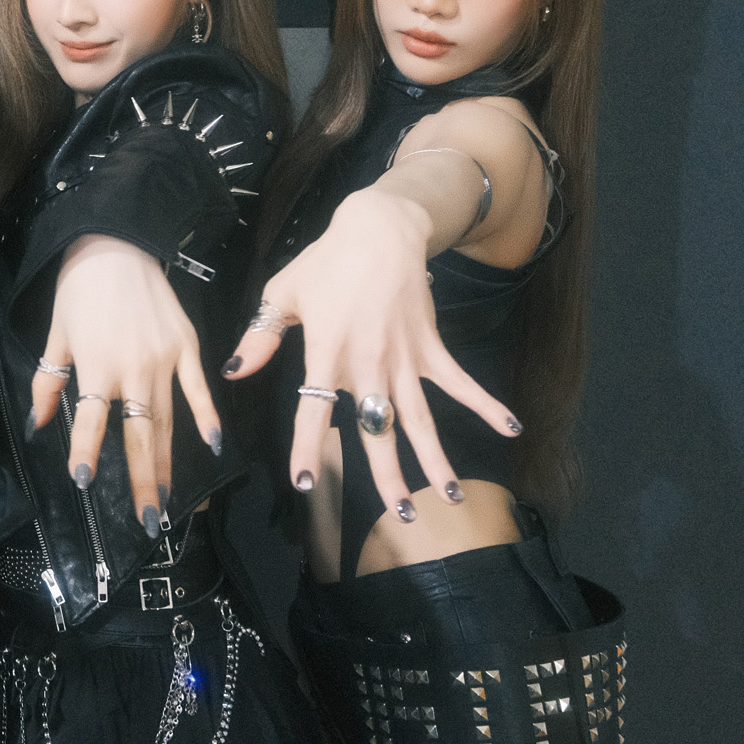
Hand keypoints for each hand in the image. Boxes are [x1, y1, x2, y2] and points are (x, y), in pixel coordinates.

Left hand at [28, 237, 221, 540]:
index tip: (85, 482)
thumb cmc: (78, 291)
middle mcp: (133, 368)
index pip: (90, 420)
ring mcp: (166, 358)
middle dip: (141, 479)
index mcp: (96, 366)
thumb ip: (47, 383)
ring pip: (168, 421)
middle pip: (139, 434)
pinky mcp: (188, 346)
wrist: (116, 244)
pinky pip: (198, 388)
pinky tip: (213, 446)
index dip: (87, 451)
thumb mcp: (55, 337)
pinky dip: (207, 417)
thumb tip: (36, 425)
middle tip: (145, 519)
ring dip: (168, 462)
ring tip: (168, 500)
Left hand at [225, 191, 519, 520]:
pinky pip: (460, 381)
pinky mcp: (431, 346)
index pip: (313, 410)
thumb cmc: (326, 262)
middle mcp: (368, 363)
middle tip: (401, 516)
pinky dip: (486, 403)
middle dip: (389, 475)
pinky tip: (510, 428)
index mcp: (326, 353)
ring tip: (448, 497)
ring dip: (436, 458)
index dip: (306, 448)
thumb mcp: (282, 295)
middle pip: (377, 430)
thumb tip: (233, 372)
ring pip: (421, 418)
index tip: (304, 484)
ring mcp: (404, 358)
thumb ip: (260, 339)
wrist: (378, 228)